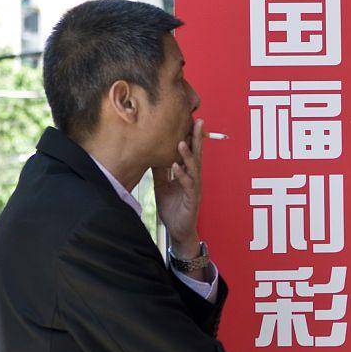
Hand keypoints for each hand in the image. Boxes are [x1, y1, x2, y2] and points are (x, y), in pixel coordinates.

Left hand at [153, 119, 204, 256]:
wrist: (178, 230)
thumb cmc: (173, 208)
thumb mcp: (162, 187)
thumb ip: (160, 172)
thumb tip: (152, 155)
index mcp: (187, 174)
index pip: (190, 152)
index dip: (190, 137)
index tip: (190, 120)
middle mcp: (193, 178)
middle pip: (197, 154)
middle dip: (197, 138)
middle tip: (198, 121)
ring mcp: (194, 188)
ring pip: (194, 168)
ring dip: (188, 155)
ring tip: (182, 142)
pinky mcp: (192, 199)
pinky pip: (188, 185)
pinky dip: (183, 175)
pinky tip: (177, 167)